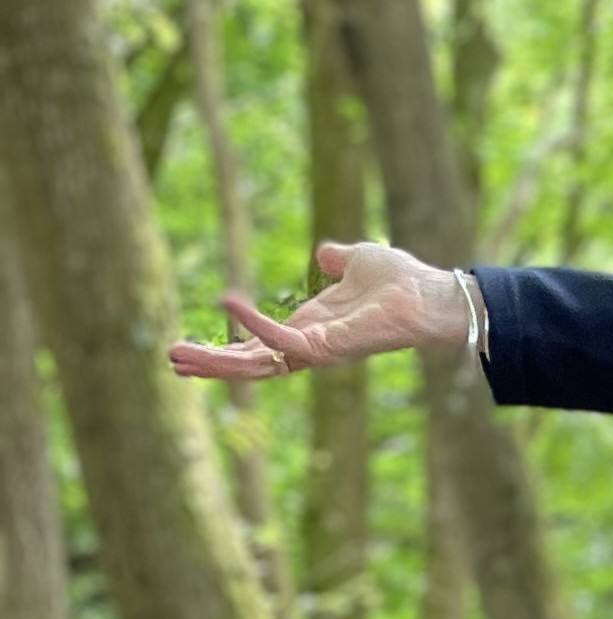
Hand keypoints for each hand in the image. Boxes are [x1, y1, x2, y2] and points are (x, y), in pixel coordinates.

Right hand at [167, 240, 471, 382]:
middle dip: (212, 364)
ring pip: (261, 365)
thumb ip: (337, 261)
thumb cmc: (403, 282)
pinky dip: (256, 325)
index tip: (190, 349)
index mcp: (311, 329)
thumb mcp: (357, 262)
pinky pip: (285, 342)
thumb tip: (324, 254)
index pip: (260, 348)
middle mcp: (312, 346)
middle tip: (172, 360)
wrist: (434, 293)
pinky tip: (229, 303)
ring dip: (220, 360)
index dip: (227, 347)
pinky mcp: (332, 347)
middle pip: (253, 364)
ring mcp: (321, 351)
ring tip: (179, 354)